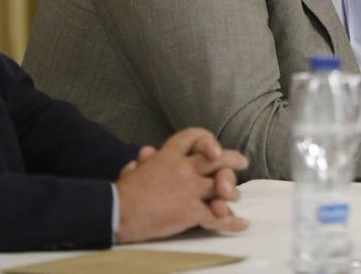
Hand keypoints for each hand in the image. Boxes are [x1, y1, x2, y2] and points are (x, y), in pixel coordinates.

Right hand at [115, 127, 248, 242]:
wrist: (118, 211)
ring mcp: (189, 189)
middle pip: (216, 158)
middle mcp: (184, 168)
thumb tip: (147, 151)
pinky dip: (230, 221)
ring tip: (236, 195)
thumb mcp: (134, 170)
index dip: (206, 140)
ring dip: (231, 191)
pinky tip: (241, 223)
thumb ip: (145, 161)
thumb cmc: (122, 193)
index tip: (213, 148)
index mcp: (168, 155)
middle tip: (242, 161)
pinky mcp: (191, 210)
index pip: (193, 136)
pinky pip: (216, 216)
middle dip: (231, 159)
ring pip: (220, 186)